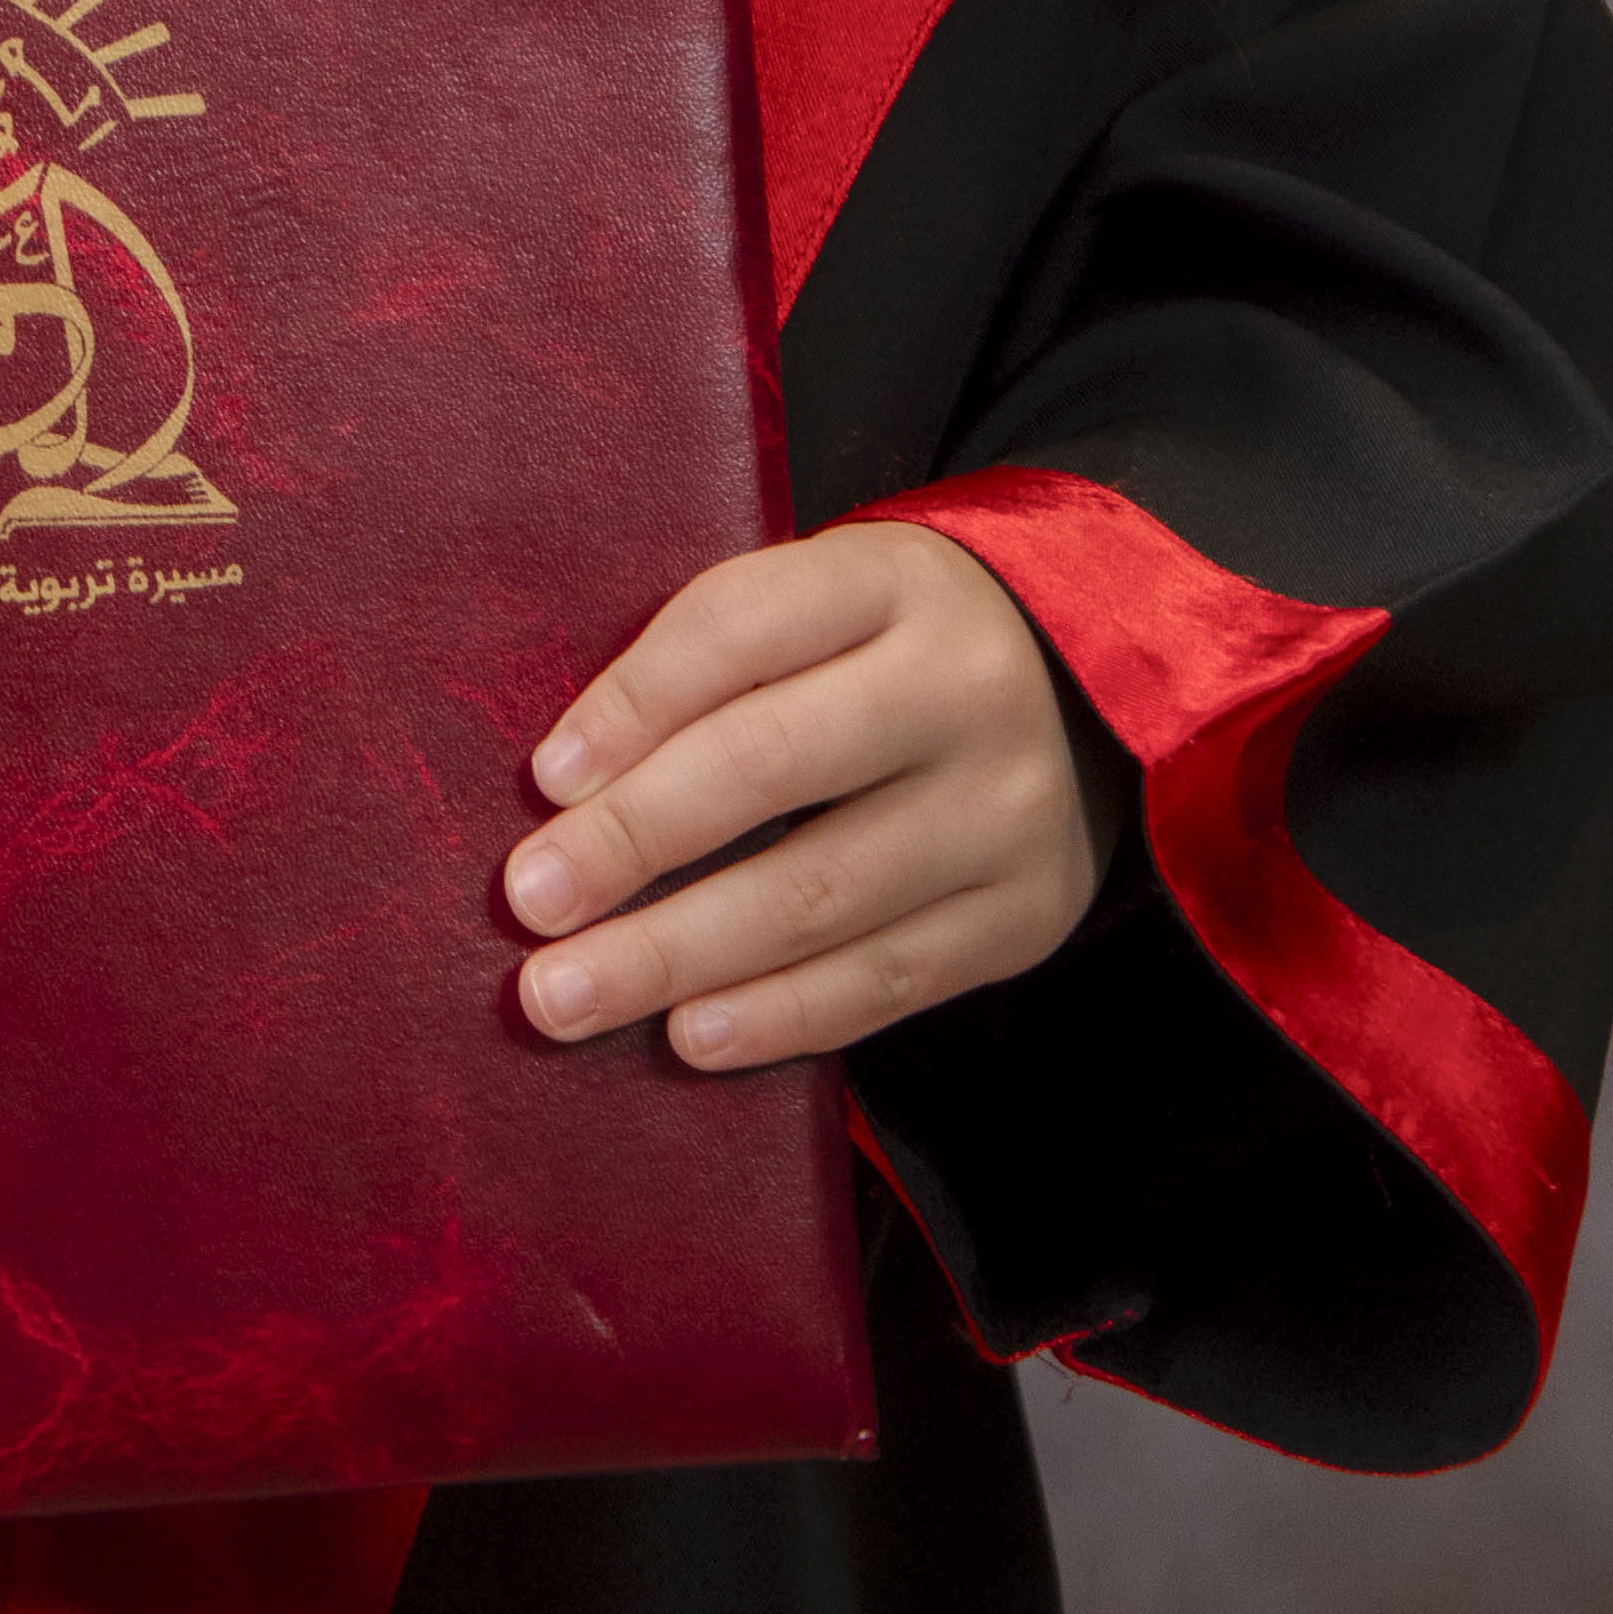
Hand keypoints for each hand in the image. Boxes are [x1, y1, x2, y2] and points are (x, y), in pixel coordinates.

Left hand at [503, 523, 1117, 1067]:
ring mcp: (1005, 808)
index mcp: (892, 579)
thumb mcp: (823, 600)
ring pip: (818, 892)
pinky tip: (688, 1033)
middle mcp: (963, 687)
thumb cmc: (891, 648)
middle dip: (633, 841)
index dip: (633, 702)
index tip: (545, 780)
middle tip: (530, 902)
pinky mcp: (1026, 912)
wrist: (1082, 694)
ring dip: (676, 954)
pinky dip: (777, 1013)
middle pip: (769, 764)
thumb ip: (716, 663)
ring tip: (566, 993)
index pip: (740, 627)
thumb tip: (569, 787)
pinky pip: (886, 979)